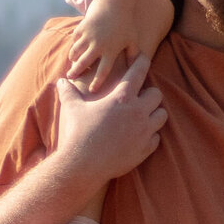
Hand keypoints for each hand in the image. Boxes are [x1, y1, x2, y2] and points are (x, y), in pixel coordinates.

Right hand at [55, 53, 166, 184]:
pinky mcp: (145, 149)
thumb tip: (61, 81)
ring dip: (154, 114)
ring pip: (162, 115)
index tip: (142, 59)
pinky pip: (157, 137)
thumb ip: (69, 92)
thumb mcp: (72, 108)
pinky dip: (150, 136)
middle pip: (157, 94)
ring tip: (142, 117)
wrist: (84, 165)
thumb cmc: (78, 133)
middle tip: (139, 98)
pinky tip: (139, 136)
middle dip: (149, 94)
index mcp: (121, 97)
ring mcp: (144, 132)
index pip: (139, 71)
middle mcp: (138, 112)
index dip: (142, 61)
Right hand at [67, 0, 141, 93]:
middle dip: (75, 72)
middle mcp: (98, 45)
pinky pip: (74, 39)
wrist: (115, 3)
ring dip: (72, 58)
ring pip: (76, 51)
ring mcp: (88, 36)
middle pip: (84, 63)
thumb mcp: (132, 40)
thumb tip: (135, 69)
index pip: (103, 71)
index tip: (92, 90)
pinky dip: (73, 44)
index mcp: (111, 51)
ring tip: (72, 63)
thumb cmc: (126, 23)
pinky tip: (73, 48)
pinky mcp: (82, 27)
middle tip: (69, 78)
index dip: (97, 82)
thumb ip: (133, 55)